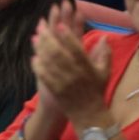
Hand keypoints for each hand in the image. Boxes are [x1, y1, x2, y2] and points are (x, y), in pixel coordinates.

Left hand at [32, 1, 110, 122]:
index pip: (77, 49)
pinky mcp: (55, 90)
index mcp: (87, 68)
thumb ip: (105, 54)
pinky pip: (44, 76)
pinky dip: (38, 66)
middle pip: (59, 53)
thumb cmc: (96, 90)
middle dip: (49, 38)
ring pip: (50, 62)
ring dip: (41, 49)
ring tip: (35, 36)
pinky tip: (34, 57)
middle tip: (41, 26)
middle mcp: (75, 74)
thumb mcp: (104, 73)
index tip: (60, 25)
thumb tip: (105, 37)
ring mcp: (64, 82)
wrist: (89, 114)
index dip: (68, 37)